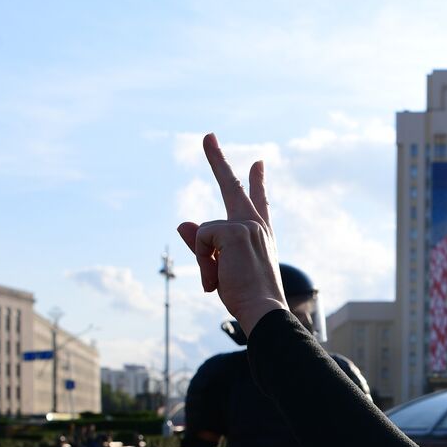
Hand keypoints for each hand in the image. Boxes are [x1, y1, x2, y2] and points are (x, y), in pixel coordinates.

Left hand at [175, 133, 287, 337]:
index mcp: (259, 235)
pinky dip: (204, 262)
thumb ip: (203, 246)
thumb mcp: (222, 269)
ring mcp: (248, 225)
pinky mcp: (235, 230)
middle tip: (208, 136)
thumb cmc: (248, 297)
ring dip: (205, 261)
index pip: (258, 202)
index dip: (257, 182)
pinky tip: (217, 279)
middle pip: (232, 186)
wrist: (264, 311)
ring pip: (205, 232)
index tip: (258, 162)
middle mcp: (256, 225)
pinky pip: (202, 239)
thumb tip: (182, 223)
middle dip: (217, 159)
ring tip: (219, 282)